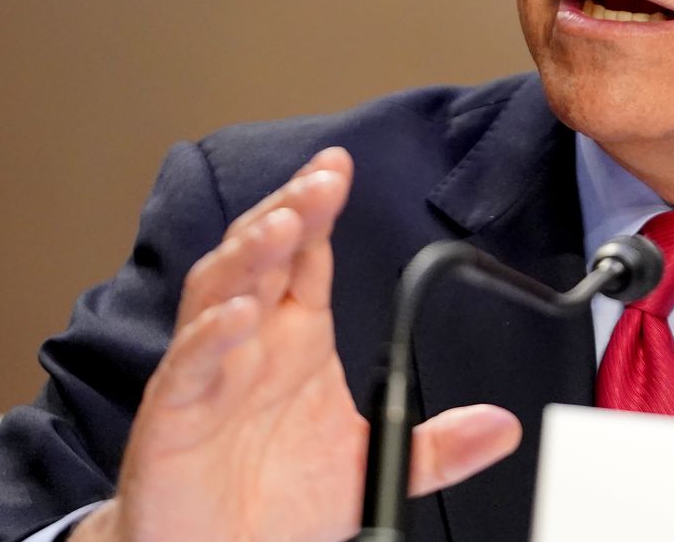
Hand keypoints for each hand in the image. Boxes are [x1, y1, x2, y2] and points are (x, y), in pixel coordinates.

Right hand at [72, 147, 521, 541]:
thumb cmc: (275, 504)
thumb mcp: (370, 466)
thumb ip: (435, 447)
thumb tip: (501, 428)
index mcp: (294, 340)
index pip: (306, 256)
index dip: (318, 208)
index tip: (339, 169)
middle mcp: (250, 344)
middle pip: (262, 256)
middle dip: (289, 212)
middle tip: (321, 183)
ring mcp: (208, 374)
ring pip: (220, 293)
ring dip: (249, 256)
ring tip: (284, 226)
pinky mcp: (172, 416)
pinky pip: (189, 366)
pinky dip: (210, 338)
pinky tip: (239, 316)